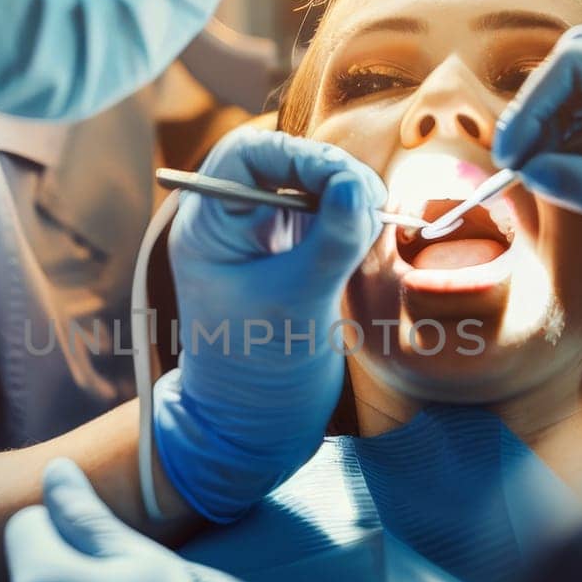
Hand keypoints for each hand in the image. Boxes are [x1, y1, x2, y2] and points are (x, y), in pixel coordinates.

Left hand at [156, 127, 384, 520]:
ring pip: (314, 186)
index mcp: (209, 225)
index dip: (301, 155)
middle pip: (288, 162)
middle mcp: (233, 222)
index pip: (249, 154)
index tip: (345, 183)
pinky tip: (369, 244)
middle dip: (333, 175)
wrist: (255, 427)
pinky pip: (330, 216)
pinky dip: (355, 221)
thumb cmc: (258, 372)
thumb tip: (359, 184)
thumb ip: (329, 240)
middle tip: (371, 207)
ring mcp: (266, 238)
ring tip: (372, 231)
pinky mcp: (296, 256)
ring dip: (350, 199)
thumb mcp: (298, 301)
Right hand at [495, 26, 581, 318]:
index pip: (578, 62)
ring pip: (578, 91)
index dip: (533, 101)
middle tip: (516, 161)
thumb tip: (531, 172)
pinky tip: (557, 171)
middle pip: (574, 67)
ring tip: (531, 173)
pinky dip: (566, 140)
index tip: (511, 153)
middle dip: (537, 109)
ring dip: (547, 127)